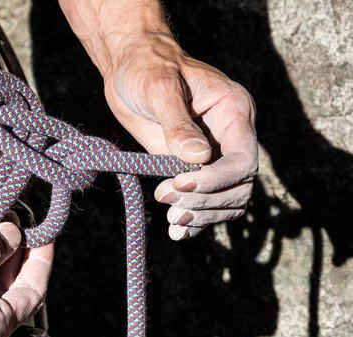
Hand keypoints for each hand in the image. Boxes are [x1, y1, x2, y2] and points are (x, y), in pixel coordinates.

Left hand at [103, 34, 257, 239]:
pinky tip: (176, 233)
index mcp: (234, 111)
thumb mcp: (160, 88)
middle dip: (206, 201)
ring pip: (227, 201)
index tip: (180, 185)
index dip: (216, 179)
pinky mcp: (191, 169)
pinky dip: (194, 222)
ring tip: (171, 221)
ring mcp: (213, 156)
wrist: (129, 69)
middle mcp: (230, 137)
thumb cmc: (147, 68)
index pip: (242, 159)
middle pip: (239, 186)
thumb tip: (198, 159)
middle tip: (168, 202)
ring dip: (202, 216)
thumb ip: (178, 124)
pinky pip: (205, 203)